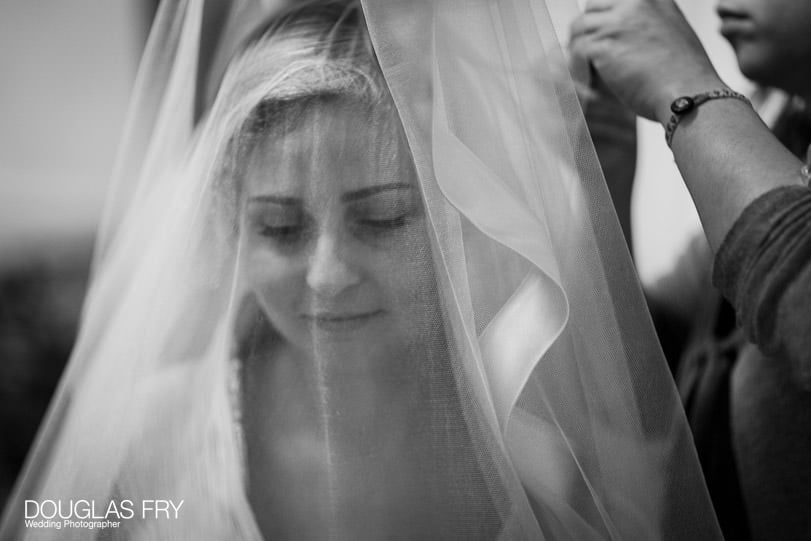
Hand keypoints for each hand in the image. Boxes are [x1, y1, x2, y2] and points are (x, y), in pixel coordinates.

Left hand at [570, 0, 725, 124]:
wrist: (689, 93)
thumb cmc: (684, 75)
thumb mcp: (671, 32)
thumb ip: (645, 25)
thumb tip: (620, 38)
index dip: (603, 17)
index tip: (598, 34)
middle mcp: (634, 3)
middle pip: (592, 8)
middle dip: (587, 30)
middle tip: (586, 53)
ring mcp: (618, 22)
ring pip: (579, 28)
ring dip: (578, 49)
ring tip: (585, 69)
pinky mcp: (604, 44)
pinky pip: (576, 50)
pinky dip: (576, 66)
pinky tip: (586, 80)